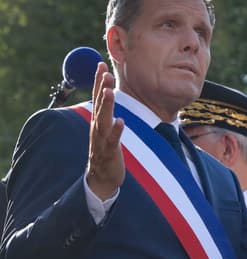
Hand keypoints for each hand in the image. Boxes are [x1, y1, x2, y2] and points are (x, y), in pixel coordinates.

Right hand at [85, 62, 124, 199]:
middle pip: (99, 105)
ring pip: (103, 120)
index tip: (100, 64)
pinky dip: (116, 131)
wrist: (102, 179)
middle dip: (101, 88)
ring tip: (109, 91)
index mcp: (97, 121)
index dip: (97, 81)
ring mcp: (102, 140)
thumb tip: (108, 93)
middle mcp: (97, 128)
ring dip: (106, 106)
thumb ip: (107, 112)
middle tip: (105, 72)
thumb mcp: (105, 129)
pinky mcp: (109, 152)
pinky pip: (113, 140)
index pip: (97, 97)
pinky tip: (121, 121)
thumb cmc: (105, 151)